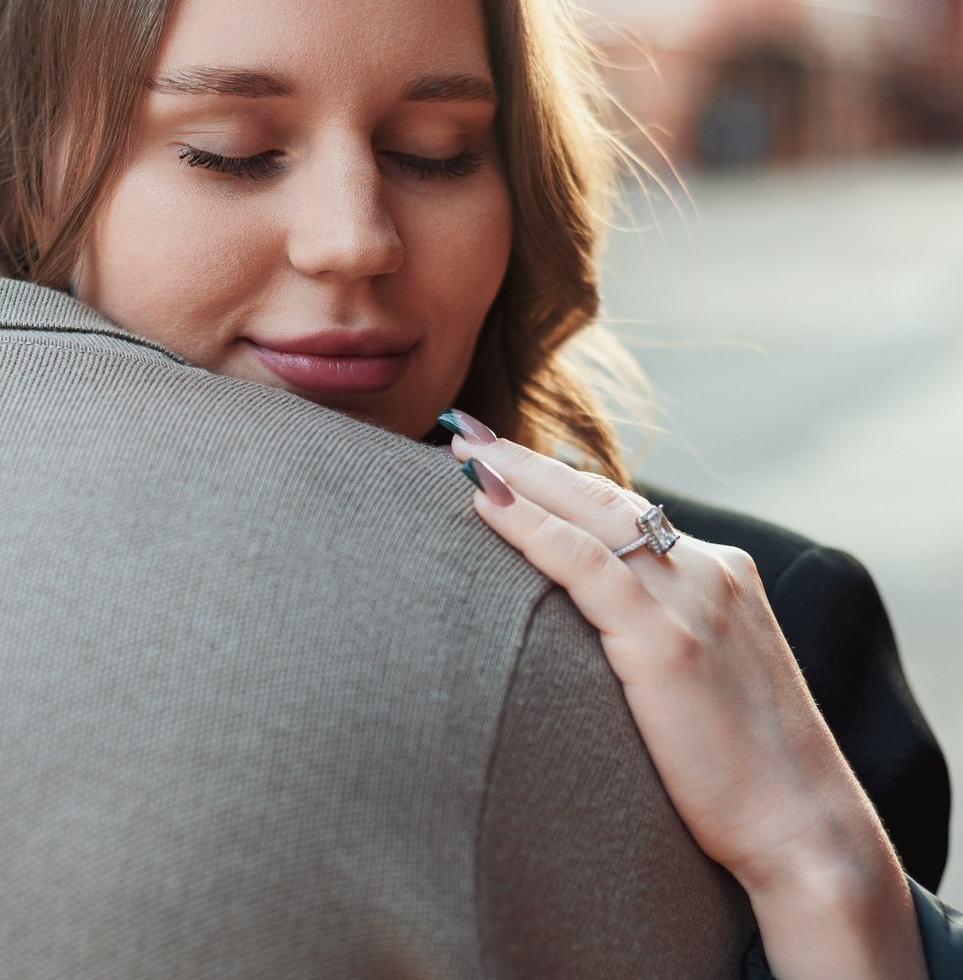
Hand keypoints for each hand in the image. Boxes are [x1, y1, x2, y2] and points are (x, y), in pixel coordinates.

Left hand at [445, 417, 925, 979]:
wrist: (804, 832)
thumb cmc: (743, 769)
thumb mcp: (704, 676)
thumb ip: (656, 631)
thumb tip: (584, 620)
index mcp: (717, 574)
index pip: (626, 509)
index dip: (561, 480)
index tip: (507, 458)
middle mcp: (707, 570)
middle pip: (602, 494)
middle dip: (529, 460)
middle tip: (467, 435)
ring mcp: (690, 599)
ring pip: (590, 514)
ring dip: (519, 477)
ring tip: (463, 454)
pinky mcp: (666, 639)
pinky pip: (585, 564)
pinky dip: (532, 526)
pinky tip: (489, 503)